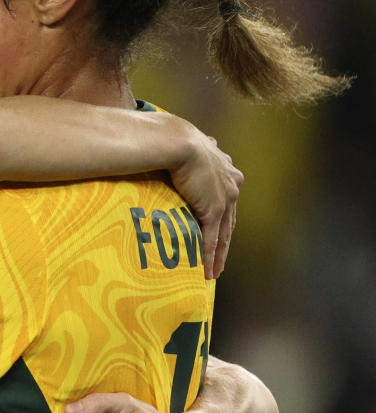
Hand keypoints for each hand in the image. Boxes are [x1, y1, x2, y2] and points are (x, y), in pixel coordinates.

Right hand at [168, 128, 242, 278]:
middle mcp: (232, 187)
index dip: (223, 221)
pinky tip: (206, 271)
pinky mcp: (214, 210)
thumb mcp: (198, 146)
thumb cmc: (180, 140)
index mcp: (229, 172)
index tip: (219, 233)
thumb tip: (208, 140)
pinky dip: (209, 257)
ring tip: (213, 273)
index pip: (228, 204)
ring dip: (219, 257)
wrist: (179, 142)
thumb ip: (205, 150)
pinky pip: (212, 240)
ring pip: (224, 236)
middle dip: (224, 244)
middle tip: (219, 262)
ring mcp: (225, 200)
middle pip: (229, 223)